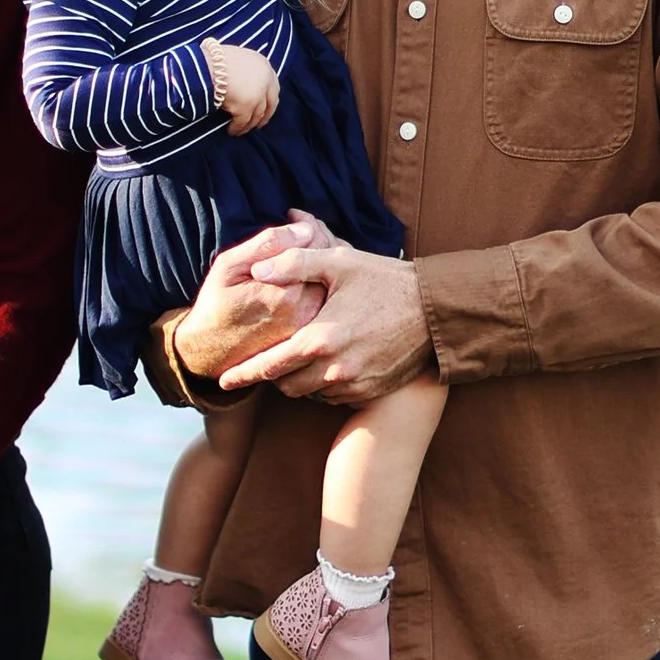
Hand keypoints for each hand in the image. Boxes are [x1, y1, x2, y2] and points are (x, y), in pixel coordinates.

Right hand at [169, 215, 332, 384]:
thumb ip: (267, 245)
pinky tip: (309, 269)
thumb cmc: (215, 305)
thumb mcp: (229, 266)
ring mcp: (313, 324)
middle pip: (333, 261)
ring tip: (304, 246)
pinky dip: (324, 278)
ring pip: (335, 279)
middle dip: (320, 237)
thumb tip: (305, 229)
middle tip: (300, 228)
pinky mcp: (312, 332)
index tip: (293, 216)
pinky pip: (330, 296)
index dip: (308, 223)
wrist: (209, 352)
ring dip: (324, 257)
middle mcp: (307, 312)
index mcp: (288, 293)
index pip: (318, 244)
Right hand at [203, 38, 281, 135]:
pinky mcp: (246, 106)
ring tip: (240, 130)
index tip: (266, 108)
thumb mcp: (237, 58)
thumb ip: (246, 70)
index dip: (269, 99)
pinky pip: (242, 122)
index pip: (274, 86)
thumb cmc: (213, 60)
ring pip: (256, 116)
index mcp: (263, 65)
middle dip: (264, 116)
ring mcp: (257, 94)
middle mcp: (264, 80)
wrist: (202, 64)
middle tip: (257, 125)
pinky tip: (231, 131)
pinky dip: (237, 128)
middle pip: (270, 104)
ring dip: (248, 125)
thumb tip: (244, 83)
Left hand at [217, 238, 435, 408]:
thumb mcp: (339, 263)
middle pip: (285, 385)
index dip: (243, 374)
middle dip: (274, 374)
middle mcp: (334, 369)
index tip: (223, 380)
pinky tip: (332, 361)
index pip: (269, 366)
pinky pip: (334, 396)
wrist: (437, 311)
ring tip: (304, 355)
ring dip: (299, 379)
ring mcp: (353, 384)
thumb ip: (294, 263)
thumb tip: (257, 269)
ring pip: (309, 393)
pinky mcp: (370, 392)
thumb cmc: (386, 281)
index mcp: (320, 338)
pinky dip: (325, 384)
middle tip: (272, 356)